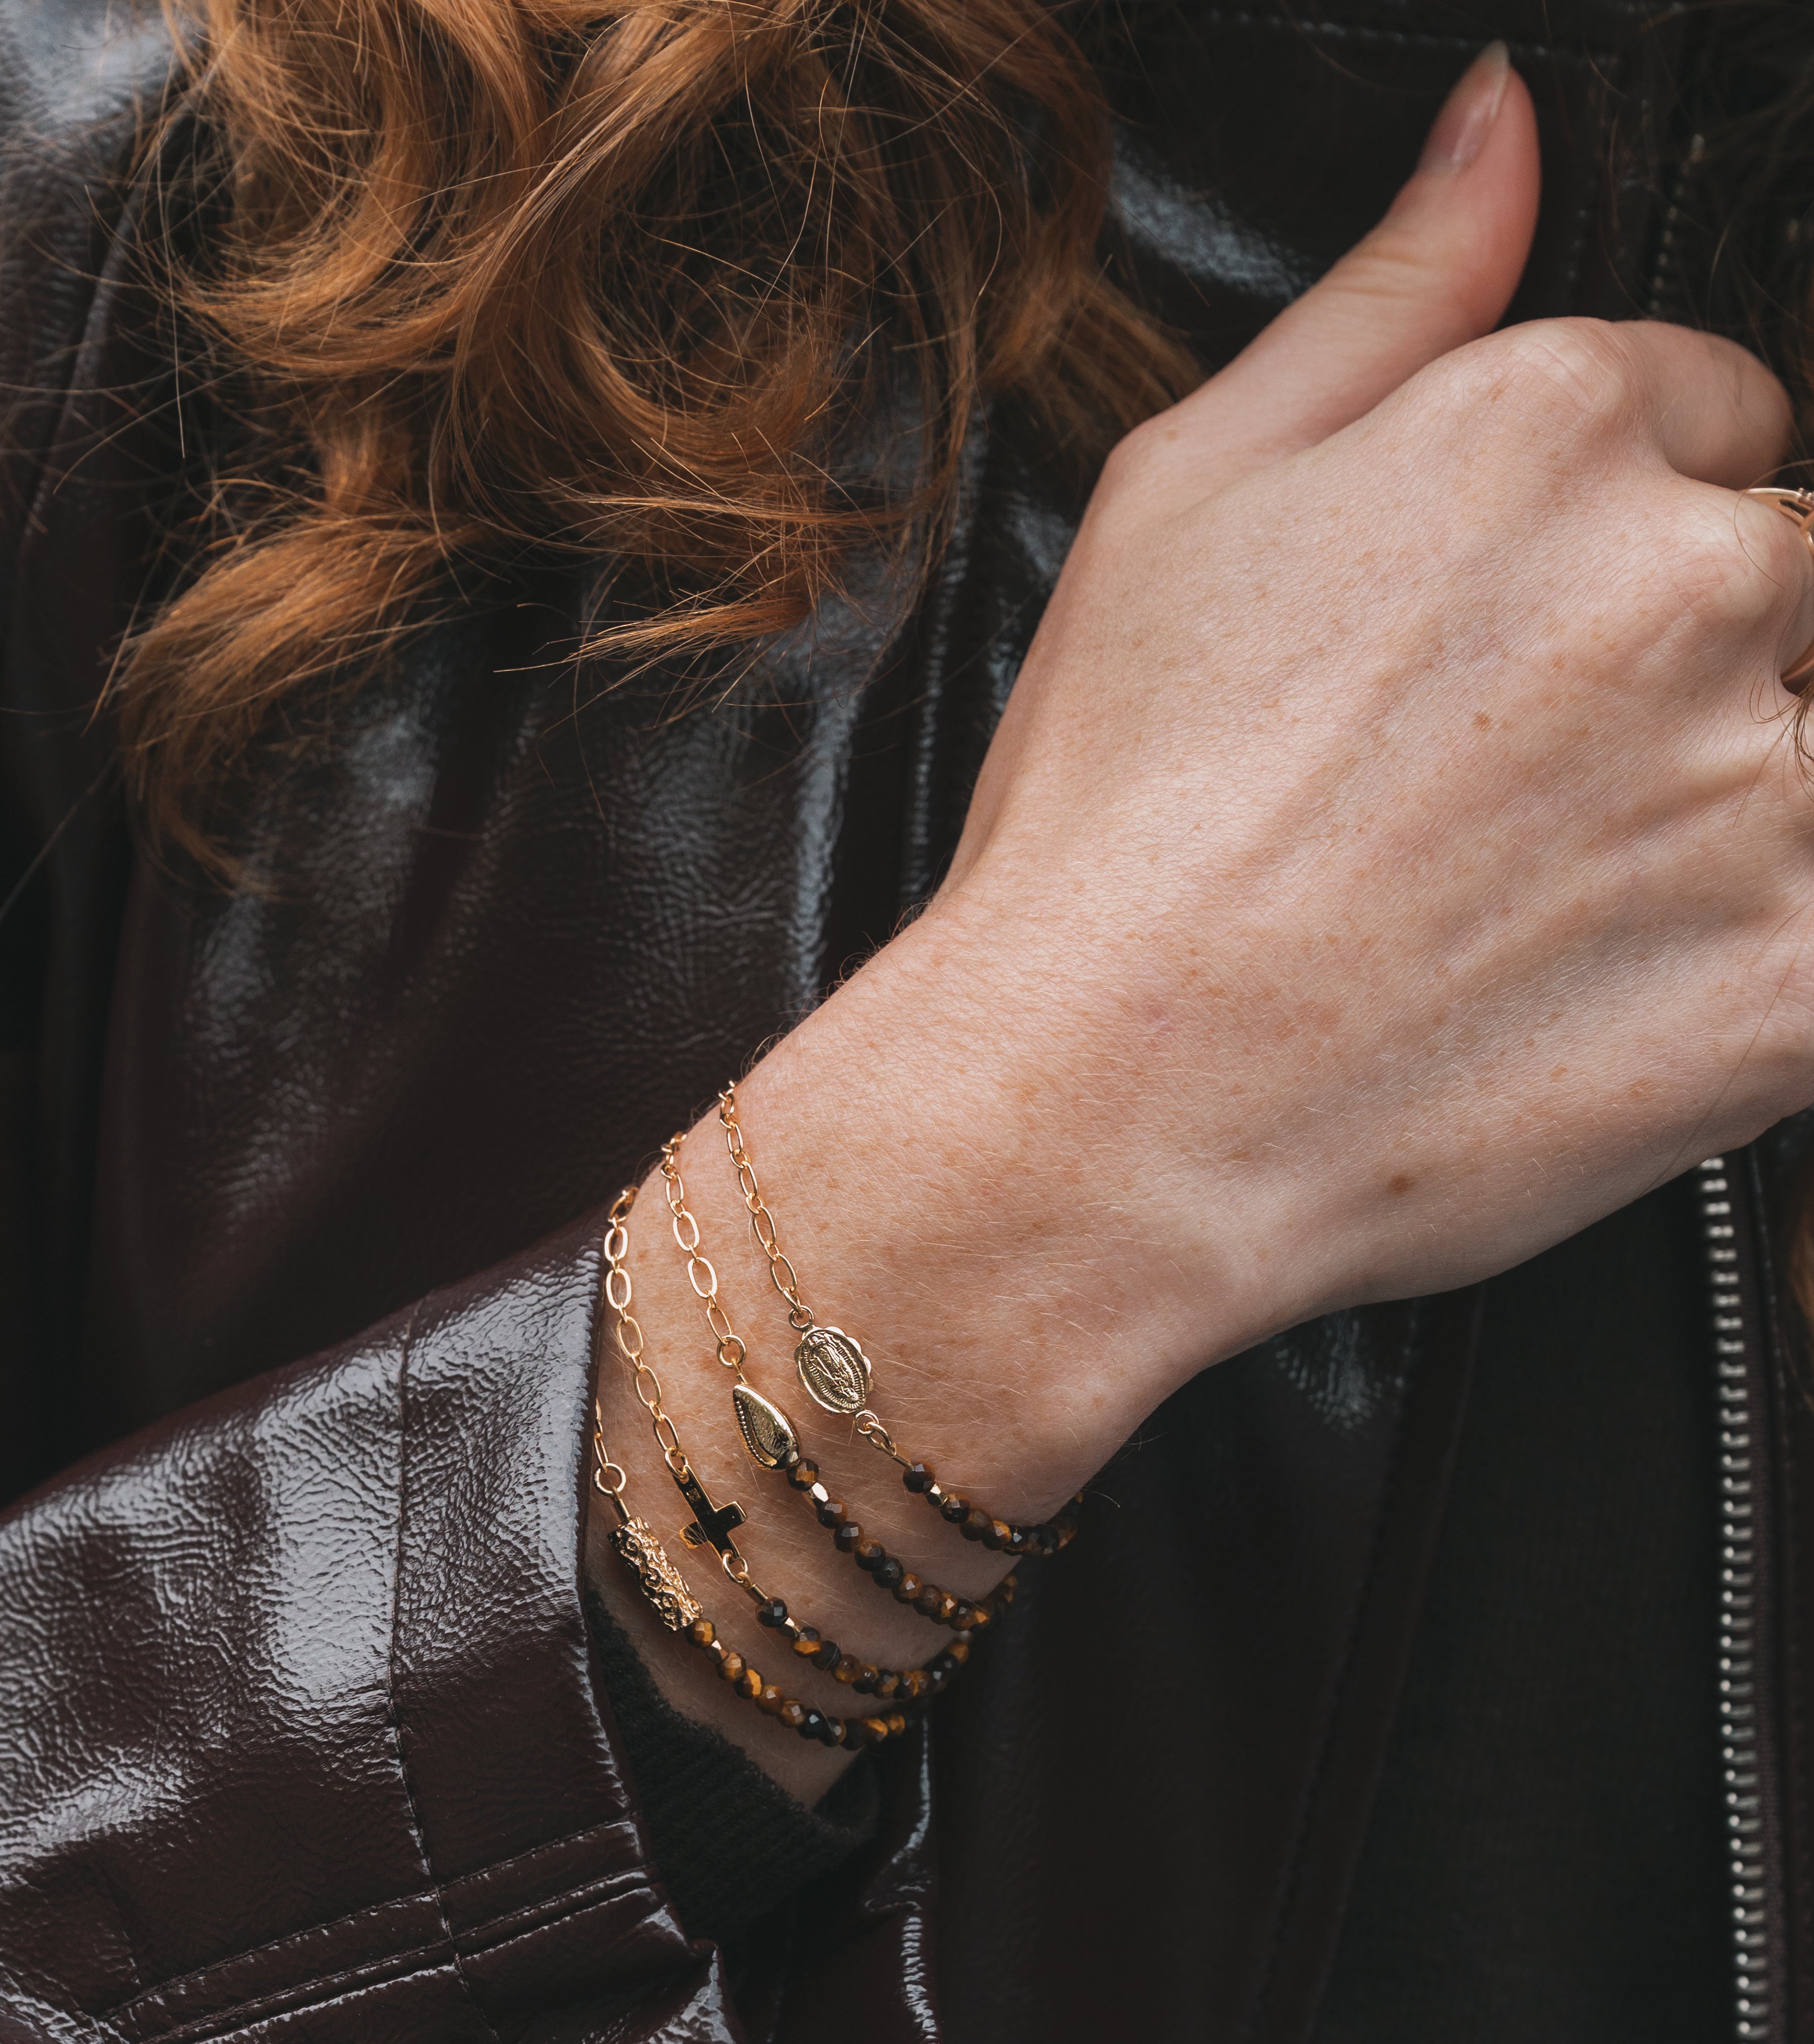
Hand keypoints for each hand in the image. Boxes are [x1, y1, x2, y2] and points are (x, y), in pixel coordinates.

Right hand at [603, 48, 1813, 1796]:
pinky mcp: (1793, 984)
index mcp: (1549, 434)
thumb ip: (1395, 293)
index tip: (1530, 648)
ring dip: (1727, 816)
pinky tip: (1617, 999)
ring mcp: (1755, 790)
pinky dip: (1753, 963)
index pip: (1720, 420)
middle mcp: (1680, 584)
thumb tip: (1501, 128)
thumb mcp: (1188, 492)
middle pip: (1788, 583)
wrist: (1101, 1112)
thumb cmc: (1118, 828)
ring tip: (1557, 915)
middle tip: (1517, 805)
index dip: (1627, 531)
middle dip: (1685, 673)